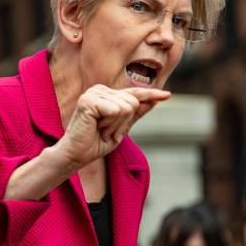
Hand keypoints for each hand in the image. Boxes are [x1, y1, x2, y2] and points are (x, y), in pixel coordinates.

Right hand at [55, 85, 169, 170]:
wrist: (77, 155)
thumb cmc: (97, 142)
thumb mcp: (122, 127)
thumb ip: (136, 113)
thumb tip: (154, 100)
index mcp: (108, 94)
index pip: (135, 93)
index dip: (152, 95)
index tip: (167, 95)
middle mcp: (101, 90)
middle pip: (134, 102)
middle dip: (124, 123)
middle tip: (107, 132)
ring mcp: (94, 93)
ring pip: (127, 107)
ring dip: (116, 125)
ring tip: (101, 130)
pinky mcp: (89, 100)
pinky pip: (116, 111)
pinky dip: (110, 125)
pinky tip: (97, 128)